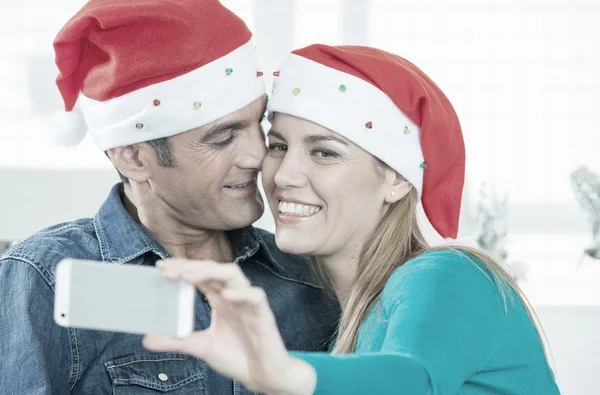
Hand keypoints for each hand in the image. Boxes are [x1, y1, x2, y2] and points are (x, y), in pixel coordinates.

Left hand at [142, 259, 315, 394]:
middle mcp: (234, 297)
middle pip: (214, 269)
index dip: (183, 268)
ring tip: (190, 277)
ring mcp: (249, 304)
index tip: (160, 267)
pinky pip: (256, 296)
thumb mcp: (201, 347)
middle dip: (191, 266)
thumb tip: (147, 339)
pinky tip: (226, 295)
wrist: (263, 377)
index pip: (201, 275)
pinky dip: (242, 293)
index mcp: (221, 300)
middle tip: (168, 270)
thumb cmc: (238, 357)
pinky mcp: (263, 315)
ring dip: (212, 272)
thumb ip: (176, 341)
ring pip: (234, 275)